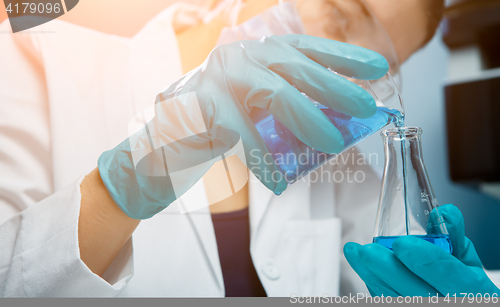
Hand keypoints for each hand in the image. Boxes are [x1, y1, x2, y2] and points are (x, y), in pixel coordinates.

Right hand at [98, 34, 388, 218]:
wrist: (170, 139)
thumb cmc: (224, 122)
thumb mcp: (261, 107)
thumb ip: (292, 107)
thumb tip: (340, 121)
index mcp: (258, 53)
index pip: (306, 47)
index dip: (343, 56)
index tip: (378, 69)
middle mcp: (240, 56)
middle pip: (296, 66)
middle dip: (335, 87)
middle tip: (365, 107)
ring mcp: (220, 78)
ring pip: (273, 93)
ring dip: (307, 120)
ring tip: (332, 144)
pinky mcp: (203, 107)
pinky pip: (243, 135)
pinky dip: (263, 160)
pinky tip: (279, 181)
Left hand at [344, 204, 499, 296]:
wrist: (463, 304)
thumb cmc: (464, 285)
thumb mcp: (467, 260)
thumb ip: (453, 234)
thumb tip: (443, 212)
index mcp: (471, 290)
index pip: (448, 275)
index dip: (424, 260)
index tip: (401, 243)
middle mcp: (446, 305)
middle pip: (416, 292)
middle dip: (388, 270)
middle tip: (366, 250)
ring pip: (394, 298)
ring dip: (370, 275)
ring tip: (353, 252)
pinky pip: (387, 301)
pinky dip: (374, 284)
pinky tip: (362, 267)